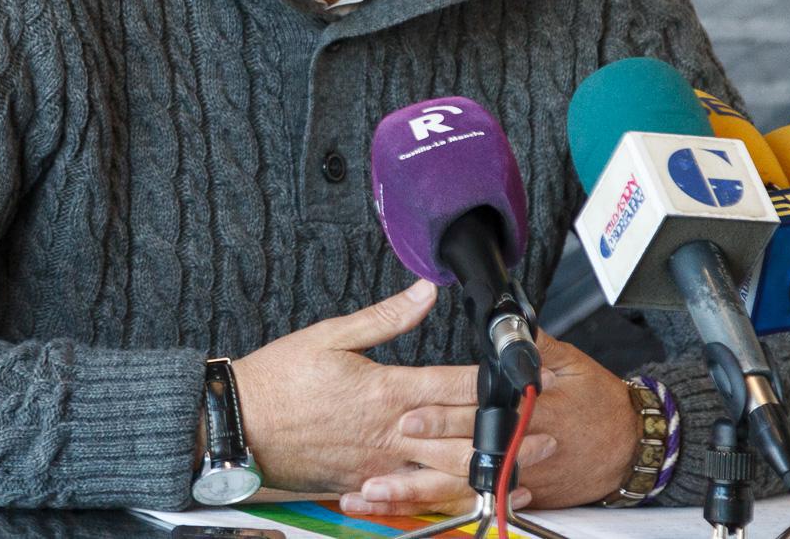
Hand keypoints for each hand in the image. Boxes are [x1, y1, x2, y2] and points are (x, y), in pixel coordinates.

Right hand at [234, 279, 547, 504]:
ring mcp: (379, 463)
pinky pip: (416, 495)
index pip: (453, 384)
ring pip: (446, 472)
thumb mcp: (331, 334)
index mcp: (384, 389)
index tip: (527, 377)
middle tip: (550, 429)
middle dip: (509, 432)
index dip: (496, 382)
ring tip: (528, 469)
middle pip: (462, 433)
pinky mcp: (366, 483)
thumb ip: (386, 317)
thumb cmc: (280, 380)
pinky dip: (450, 498)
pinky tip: (473, 497)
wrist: (239, 426)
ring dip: (490, 470)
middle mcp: (389, 431)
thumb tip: (424, 291)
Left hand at [346, 330, 636, 513]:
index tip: (411, 412)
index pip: (478, 412)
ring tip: (377, 493)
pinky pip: (473, 502)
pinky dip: (439, 508)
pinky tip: (407, 510)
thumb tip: (506, 321)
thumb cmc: (600, 402)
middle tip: (382, 454)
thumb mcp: (570, 362)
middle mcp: (520, 448)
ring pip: (460, 486)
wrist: (629, 447)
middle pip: (462, 452)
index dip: (443, 414)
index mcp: (530, 409)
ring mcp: (519, 476)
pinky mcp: (519, 492)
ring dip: (418, 492)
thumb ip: (533, 344)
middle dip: (420, 454)